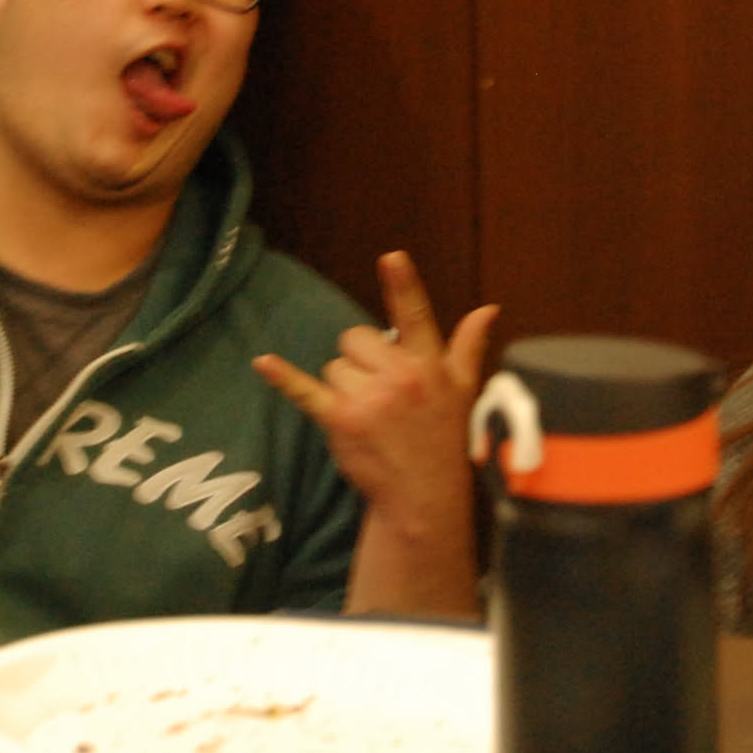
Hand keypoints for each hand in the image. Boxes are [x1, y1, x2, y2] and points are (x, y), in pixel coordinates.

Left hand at [253, 251, 497, 522]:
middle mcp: (400, 377)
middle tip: (381, 392)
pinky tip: (263, 363)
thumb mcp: (463, 389)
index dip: (403, 285)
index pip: (415, 316)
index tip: (391, 257)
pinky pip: (307, 391)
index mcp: (428, 364)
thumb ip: (469, 345)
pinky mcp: (341, 421)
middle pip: (356, 339)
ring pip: (335, 367)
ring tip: (369, 415)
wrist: (424, 495)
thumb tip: (489, 309)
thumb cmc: (443, 437)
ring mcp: (369, 400)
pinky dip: (284, 378)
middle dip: (361, 360)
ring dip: (345, 386)